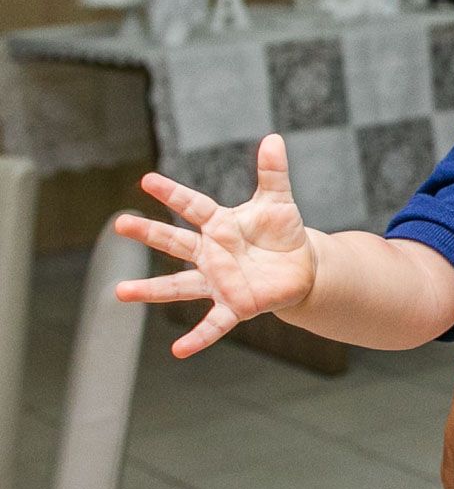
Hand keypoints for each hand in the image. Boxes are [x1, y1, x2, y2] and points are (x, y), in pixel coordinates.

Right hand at [113, 134, 317, 357]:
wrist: (301, 267)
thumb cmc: (282, 233)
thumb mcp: (278, 201)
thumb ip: (273, 172)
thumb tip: (273, 138)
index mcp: (220, 225)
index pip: (193, 206)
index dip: (172, 194)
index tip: (147, 180)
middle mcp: (211, 254)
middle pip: (175, 242)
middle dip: (149, 233)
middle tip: (120, 225)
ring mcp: (219, 281)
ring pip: (179, 286)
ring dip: (150, 289)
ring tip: (119, 292)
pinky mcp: (235, 305)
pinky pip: (213, 323)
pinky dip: (198, 337)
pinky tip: (179, 351)